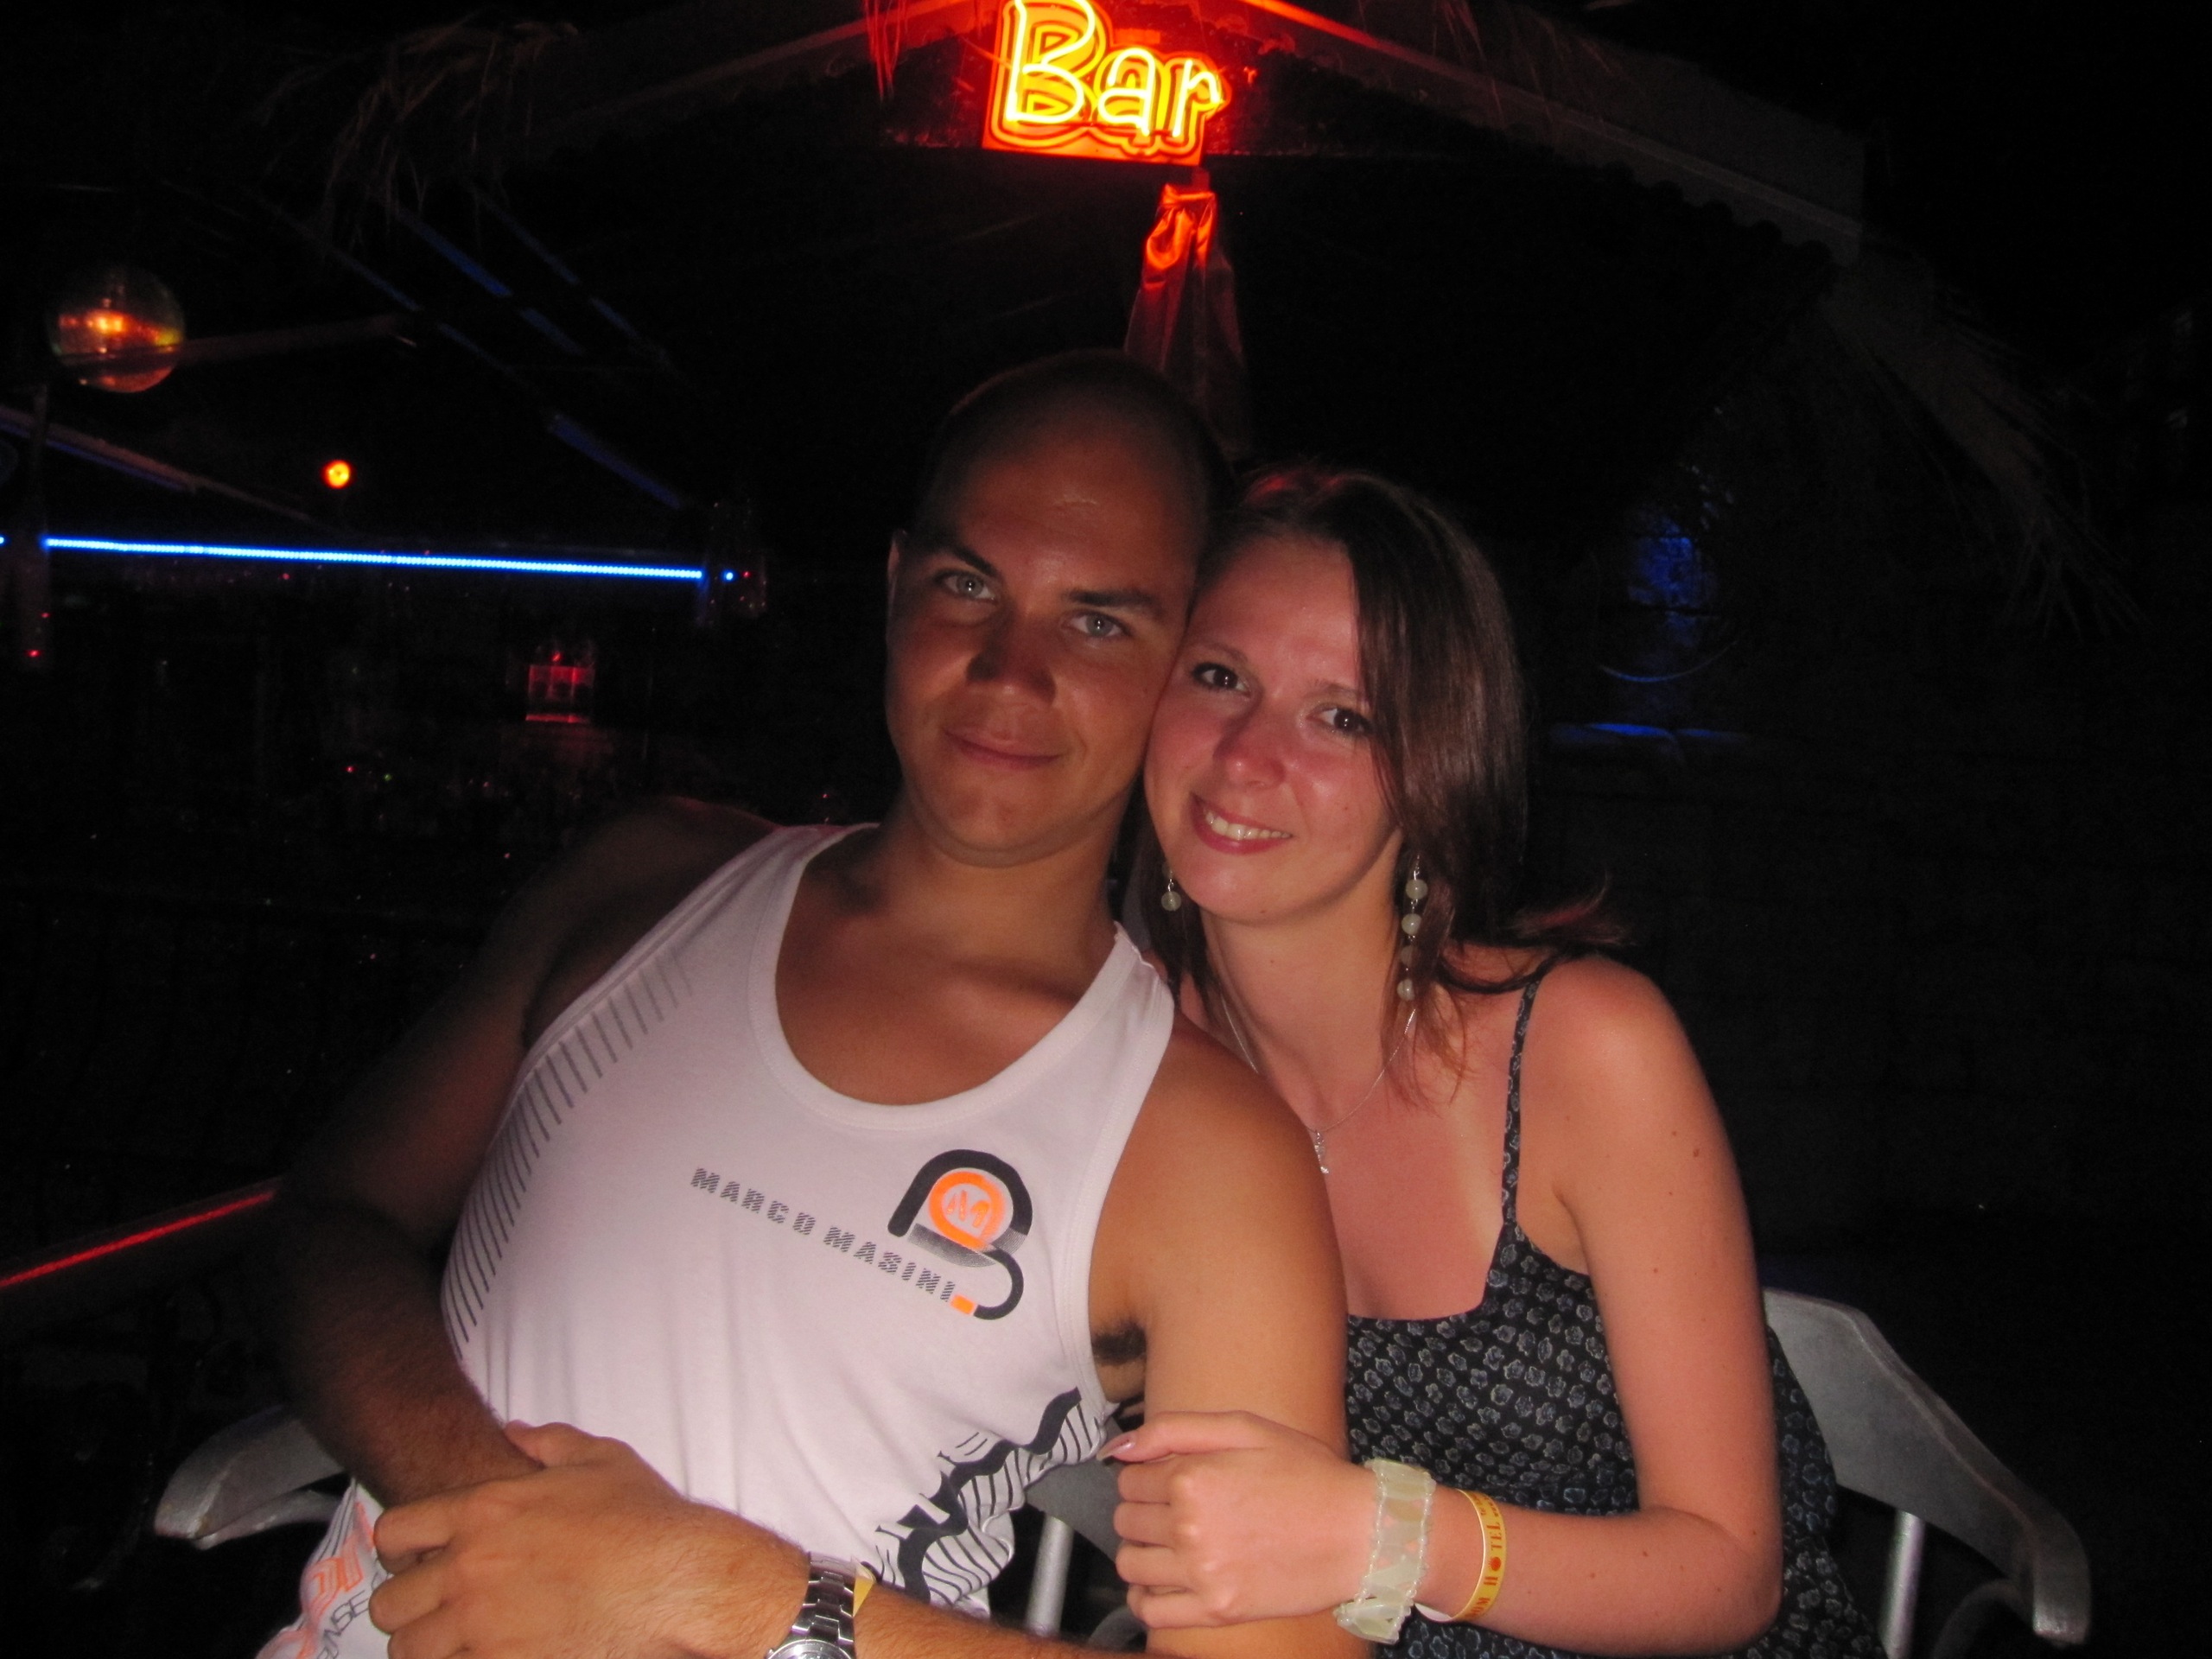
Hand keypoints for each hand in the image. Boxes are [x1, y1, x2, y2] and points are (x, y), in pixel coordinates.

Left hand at [368, 1422, 806, 1658]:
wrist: (681, 1581)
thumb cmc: (647, 1521)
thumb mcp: (601, 1459)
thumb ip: (548, 1441)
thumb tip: (517, 1433)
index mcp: (484, 1512)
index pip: (394, 1532)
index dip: (401, 1550)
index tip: (418, 1562)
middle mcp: (470, 1569)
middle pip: (390, 1603)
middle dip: (411, 1607)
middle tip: (440, 1611)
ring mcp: (482, 1625)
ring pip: (411, 1650)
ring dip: (431, 1646)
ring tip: (460, 1643)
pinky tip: (487, 1653)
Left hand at [1105, 1411, 1374, 1629]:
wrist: (1359, 1533)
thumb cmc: (1307, 1474)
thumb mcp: (1245, 1428)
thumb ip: (1173, 1429)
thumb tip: (1117, 1446)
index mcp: (1192, 1477)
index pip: (1128, 1480)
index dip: (1144, 1476)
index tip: (1166, 1480)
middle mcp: (1190, 1527)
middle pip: (1125, 1521)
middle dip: (1141, 1511)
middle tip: (1172, 1510)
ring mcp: (1203, 1574)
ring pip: (1130, 1565)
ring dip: (1140, 1551)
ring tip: (1170, 1544)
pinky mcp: (1217, 1611)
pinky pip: (1150, 1612)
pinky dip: (1146, 1598)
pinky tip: (1166, 1581)